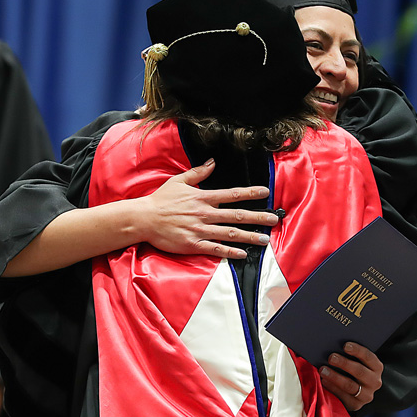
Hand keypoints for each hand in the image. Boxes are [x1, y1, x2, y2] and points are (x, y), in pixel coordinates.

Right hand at [141, 158, 278, 258]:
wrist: (143, 218)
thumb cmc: (160, 200)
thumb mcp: (179, 181)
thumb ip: (198, 173)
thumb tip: (212, 162)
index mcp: (203, 198)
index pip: (232, 194)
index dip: (250, 193)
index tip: (265, 192)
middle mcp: (204, 213)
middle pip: (236, 215)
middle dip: (257, 217)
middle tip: (273, 219)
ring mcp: (200, 230)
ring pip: (230, 233)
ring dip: (249, 236)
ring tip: (264, 239)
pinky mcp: (193, 244)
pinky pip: (215, 249)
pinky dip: (229, 252)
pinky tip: (242, 254)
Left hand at [319, 342, 383, 411]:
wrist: (358, 391)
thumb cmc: (352, 369)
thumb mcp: (356, 362)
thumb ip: (349, 354)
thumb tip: (333, 344)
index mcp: (376, 367)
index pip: (368, 357)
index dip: (357, 350)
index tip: (345, 345)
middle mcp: (374, 381)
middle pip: (359, 371)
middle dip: (344, 363)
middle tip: (331, 357)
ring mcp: (366, 395)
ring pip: (350, 385)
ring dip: (335, 377)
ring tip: (323, 370)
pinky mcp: (356, 405)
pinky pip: (343, 397)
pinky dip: (332, 388)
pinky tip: (323, 381)